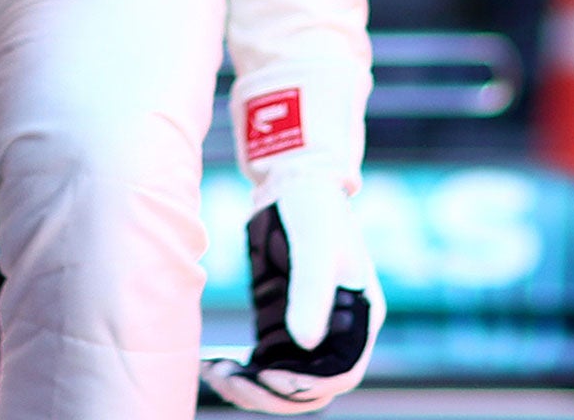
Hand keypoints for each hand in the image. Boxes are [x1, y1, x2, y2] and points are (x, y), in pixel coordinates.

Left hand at [202, 174, 383, 412]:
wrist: (292, 179)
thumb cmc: (313, 208)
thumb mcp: (315, 247)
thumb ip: (311, 293)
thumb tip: (304, 343)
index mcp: (360, 317)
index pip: (341, 373)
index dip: (307, 385)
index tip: (268, 377)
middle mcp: (337, 330)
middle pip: (310, 386)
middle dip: (272, 394)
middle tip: (230, 381)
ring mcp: (309, 327)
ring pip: (285, 380)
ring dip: (253, 388)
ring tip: (215, 375)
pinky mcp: (282, 321)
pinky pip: (266, 362)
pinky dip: (243, 372)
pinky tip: (213, 365)